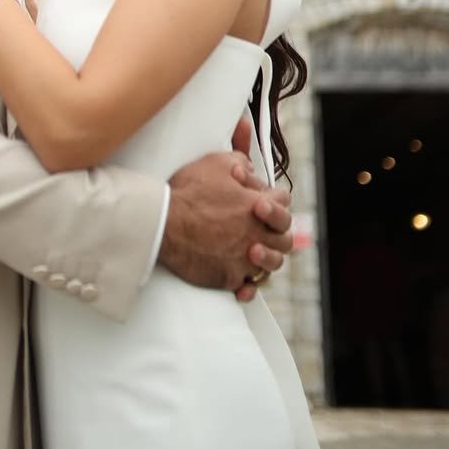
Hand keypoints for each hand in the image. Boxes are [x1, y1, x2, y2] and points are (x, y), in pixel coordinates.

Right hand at [158, 151, 292, 301]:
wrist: (164, 223)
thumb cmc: (189, 192)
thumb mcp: (215, 162)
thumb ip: (240, 161)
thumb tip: (249, 167)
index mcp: (258, 206)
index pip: (283, 201)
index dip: (274, 197)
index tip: (260, 199)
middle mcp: (257, 234)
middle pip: (284, 237)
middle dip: (277, 230)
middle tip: (260, 227)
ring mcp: (245, 259)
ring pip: (272, 264)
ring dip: (268, 258)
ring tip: (253, 251)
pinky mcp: (228, 277)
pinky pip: (247, 287)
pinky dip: (248, 287)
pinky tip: (243, 283)